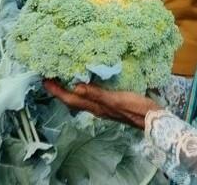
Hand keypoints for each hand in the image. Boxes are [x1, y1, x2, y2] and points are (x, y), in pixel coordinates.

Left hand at [43, 80, 160, 128]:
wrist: (152, 119)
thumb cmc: (136, 108)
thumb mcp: (116, 99)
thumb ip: (97, 93)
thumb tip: (76, 87)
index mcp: (95, 106)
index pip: (70, 98)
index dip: (56, 90)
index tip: (44, 79)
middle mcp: (96, 107)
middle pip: (72, 100)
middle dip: (59, 90)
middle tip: (49, 77)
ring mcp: (103, 107)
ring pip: (80, 99)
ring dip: (69, 90)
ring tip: (63, 78)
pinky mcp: (110, 103)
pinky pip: (91, 96)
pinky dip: (83, 89)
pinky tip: (86, 82)